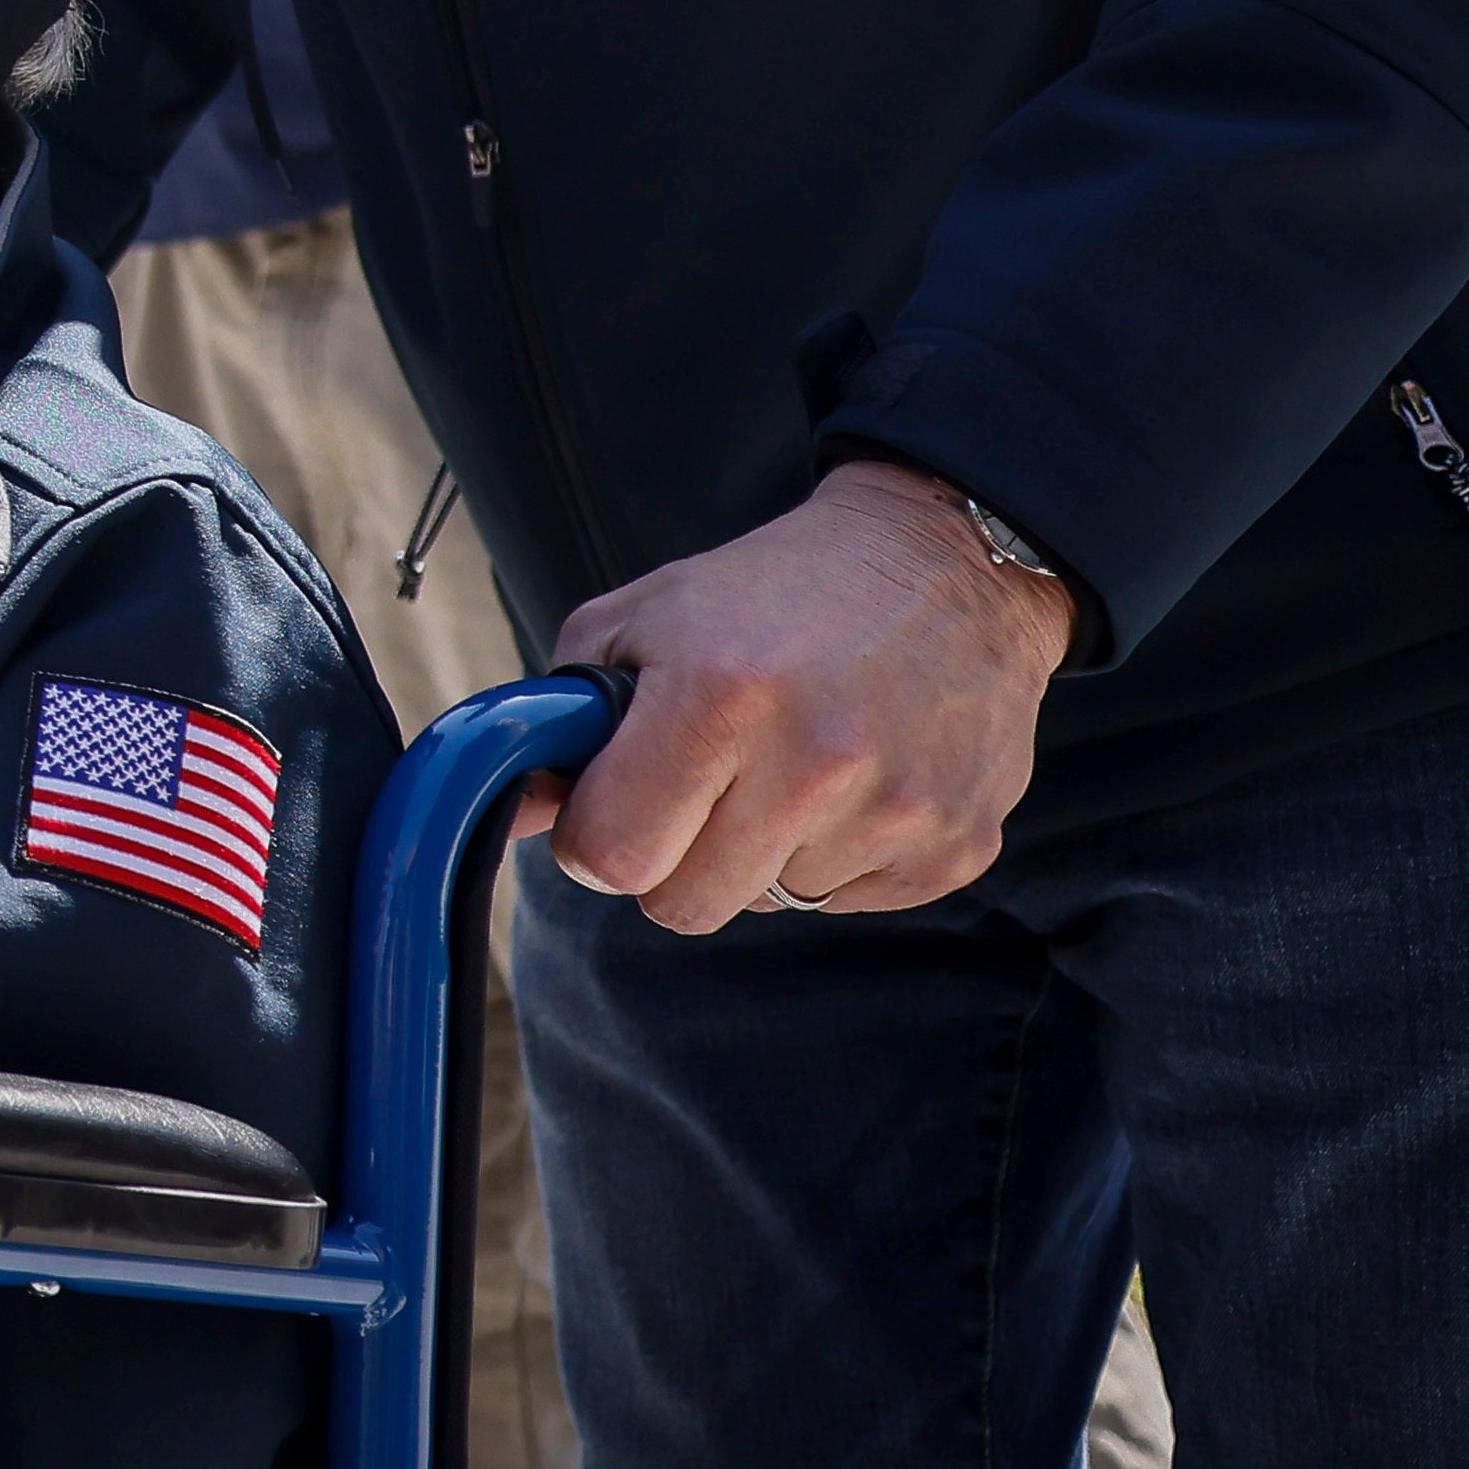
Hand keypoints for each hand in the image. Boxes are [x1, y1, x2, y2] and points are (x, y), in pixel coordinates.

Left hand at [540, 458, 1081, 930]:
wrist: (941, 564)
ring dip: (763, 852)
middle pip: (686, 904)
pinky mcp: (956, 846)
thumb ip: (559, 718)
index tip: (613, 806)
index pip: (613, 858)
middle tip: (702, 787)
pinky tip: (854, 780)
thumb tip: (512, 808)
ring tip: (792, 764)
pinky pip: (850, 902)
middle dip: (674, 856)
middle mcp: (814, 763)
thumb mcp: (639, 621)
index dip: (595, 840)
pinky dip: (837, 856)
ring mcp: (896, 811)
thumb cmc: (771, 593)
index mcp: (718, 699)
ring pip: (772, 903)